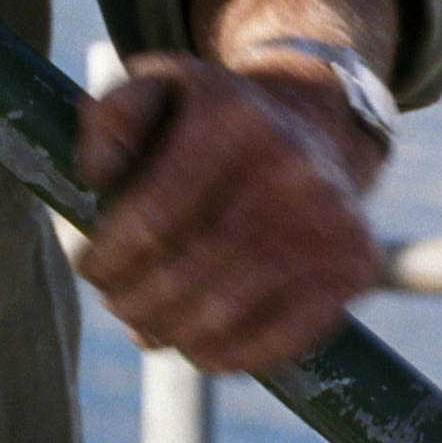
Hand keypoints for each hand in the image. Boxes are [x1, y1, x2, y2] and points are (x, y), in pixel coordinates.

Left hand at [76, 52, 382, 374]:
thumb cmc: (213, 115)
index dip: (109, 257)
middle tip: (113, 301)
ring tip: (144, 323)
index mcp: (232, 121)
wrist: (315, 122)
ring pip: (225, 317)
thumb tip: (95, 178)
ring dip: (169, 333)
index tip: (88, 267)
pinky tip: (196, 345)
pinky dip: (226, 357)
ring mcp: (329, 224)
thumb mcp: (159, 85)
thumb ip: (112, 118)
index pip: (153, 218)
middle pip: (185, 274)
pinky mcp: (353, 268)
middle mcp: (289, 170)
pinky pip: (278, 342)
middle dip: (131, 299)